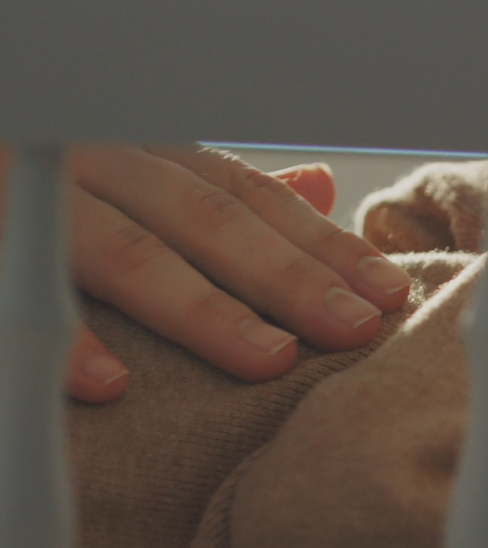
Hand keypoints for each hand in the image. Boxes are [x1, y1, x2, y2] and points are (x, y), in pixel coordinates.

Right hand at [1, 144, 411, 403]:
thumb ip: (222, 189)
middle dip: (289, 276)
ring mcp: (36, 202)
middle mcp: (105, 171)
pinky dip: (67, 339)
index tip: (390, 291)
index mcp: (152, 163)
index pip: (254, 201)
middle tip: (355, 327)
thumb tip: (319, 184)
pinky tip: (114, 384)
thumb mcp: (141, 171)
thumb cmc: (63, 182)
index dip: (324, 244)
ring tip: (271, 357)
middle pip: (209, 221)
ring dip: (203, 309)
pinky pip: (18, 289)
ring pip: (128, 252)